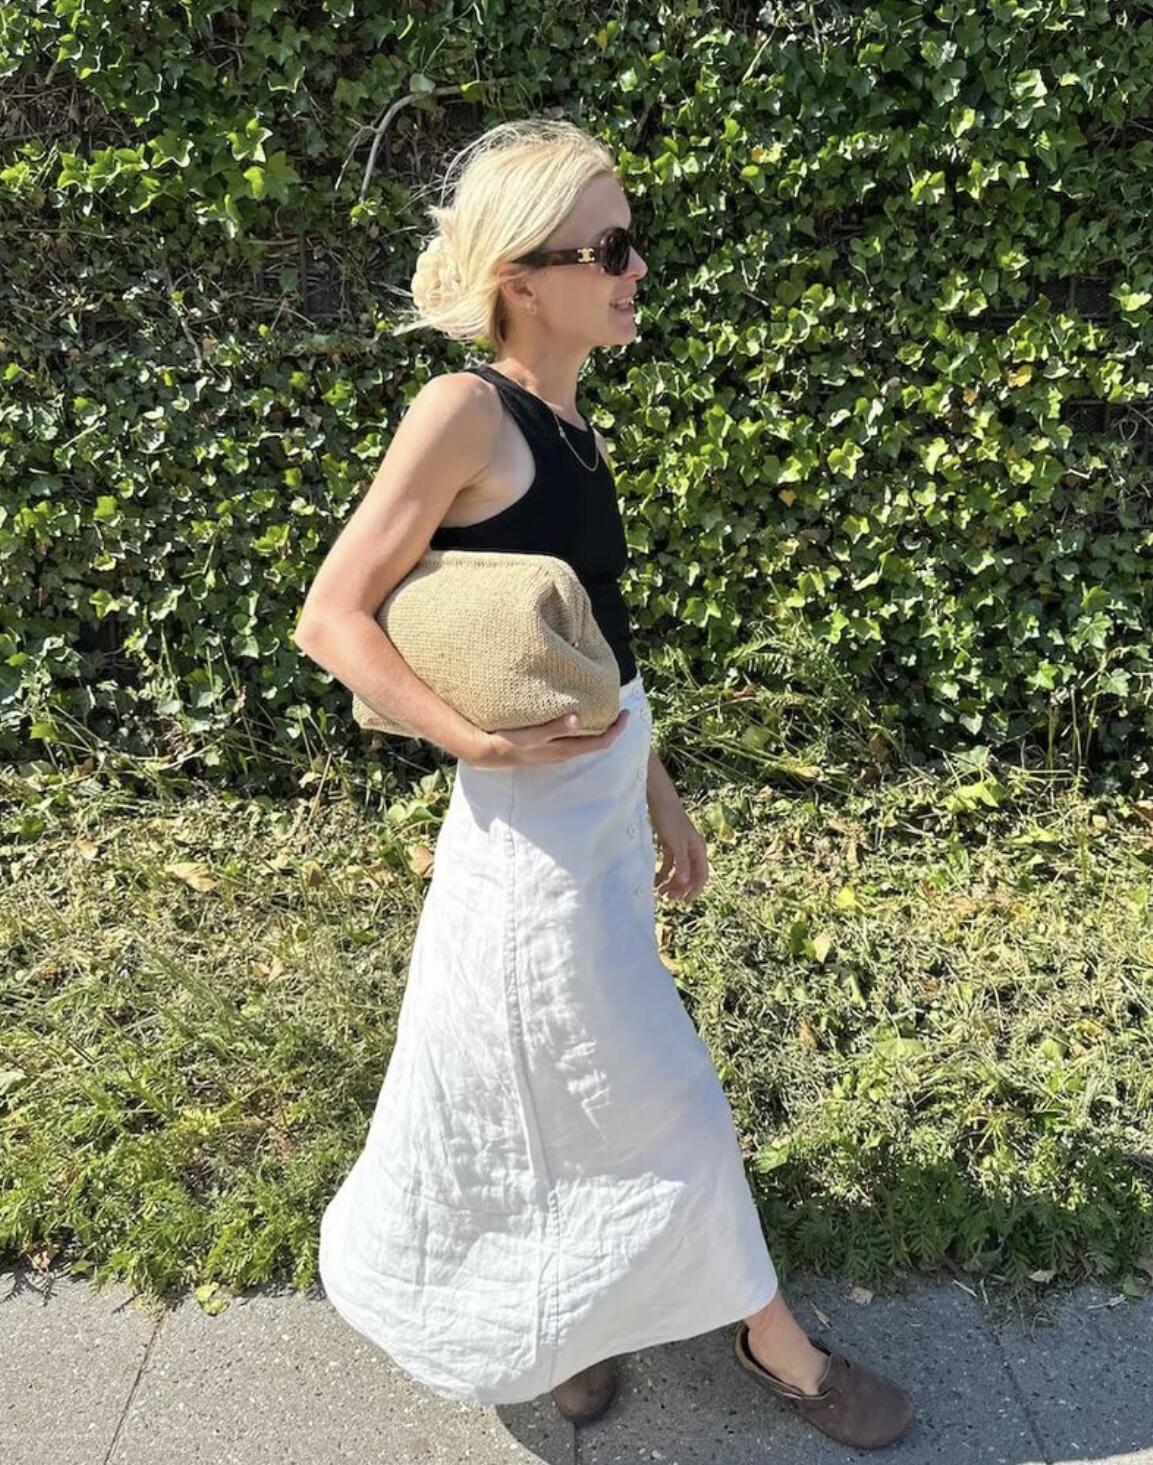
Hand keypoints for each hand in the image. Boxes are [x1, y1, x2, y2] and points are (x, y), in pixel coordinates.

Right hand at [462, 708, 629, 768]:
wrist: (488, 753)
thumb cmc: (510, 743)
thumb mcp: (532, 735)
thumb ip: (555, 727)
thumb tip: (579, 718)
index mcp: (565, 749)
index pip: (601, 742)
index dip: (617, 730)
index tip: (627, 713)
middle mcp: (564, 753)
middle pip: (597, 742)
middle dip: (611, 727)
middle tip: (619, 708)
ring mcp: (556, 751)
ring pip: (585, 741)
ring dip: (596, 727)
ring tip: (602, 709)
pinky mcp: (548, 747)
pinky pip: (573, 739)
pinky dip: (582, 728)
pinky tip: (577, 715)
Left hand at [647, 779, 709, 902]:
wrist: (658, 800)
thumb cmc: (670, 819)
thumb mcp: (677, 843)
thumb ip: (682, 863)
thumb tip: (685, 882)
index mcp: (698, 849)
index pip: (701, 875)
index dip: (694, 890)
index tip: (685, 901)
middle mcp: (691, 850)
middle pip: (689, 875)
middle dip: (680, 888)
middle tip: (668, 898)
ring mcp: (679, 848)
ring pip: (678, 871)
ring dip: (671, 883)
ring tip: (659, 892)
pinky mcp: (668, 844)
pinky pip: (667, 864)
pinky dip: (662, 873)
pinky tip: (655, 881)